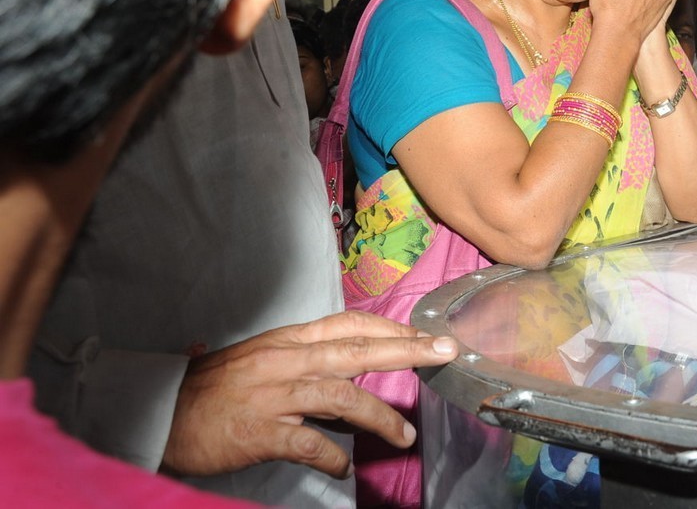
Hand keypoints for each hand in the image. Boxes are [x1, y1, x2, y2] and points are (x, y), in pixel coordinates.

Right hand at [162, 311, 457, 478]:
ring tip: (405, 437)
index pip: (349, 324)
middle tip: (444, 352)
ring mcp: (273, 395)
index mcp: (287, 340)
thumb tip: (352, 375)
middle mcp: (285, 360)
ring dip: (380, 416)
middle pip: (356, 350)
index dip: (391, 327)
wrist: (159, 414)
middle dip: (406, 349)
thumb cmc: (215, 389)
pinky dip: (332, 455)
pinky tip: (345, 465)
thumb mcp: (264, 361)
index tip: (425, 333)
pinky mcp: (259, 432)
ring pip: (341, 397)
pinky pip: (308, 443)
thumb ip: (307, 362)